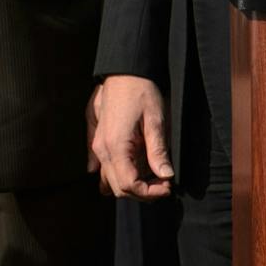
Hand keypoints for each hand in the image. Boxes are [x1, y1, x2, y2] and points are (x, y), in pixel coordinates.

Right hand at [88, 74, 174, 198]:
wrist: (123, 71)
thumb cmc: (141, 93)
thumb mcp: (156, 122)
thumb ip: (158, 151)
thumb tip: (166, 176)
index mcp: (116, 146)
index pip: (128, 185)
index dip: (150, 193)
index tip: (168, 187)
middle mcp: (101, 149)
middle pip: (118, 186)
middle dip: (142, 192)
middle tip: (164, 183)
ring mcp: (97, 144)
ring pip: (109, 179)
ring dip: (130, 184)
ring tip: (151, 176)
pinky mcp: (97, 138)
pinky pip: (100, 166)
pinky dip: (115, 175)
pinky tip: (130, 171)